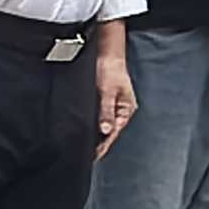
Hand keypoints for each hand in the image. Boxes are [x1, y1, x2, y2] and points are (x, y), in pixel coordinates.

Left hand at [93, 36, 137, 156]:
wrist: (105, 52)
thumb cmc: (110, 69)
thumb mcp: (107, 91)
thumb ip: (106, 111)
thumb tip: (105, 130)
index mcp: (126, 110)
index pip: (114, 133)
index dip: (104, 145)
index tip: (94, 156)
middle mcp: (120, 110)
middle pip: (109, 131)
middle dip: (99, 143)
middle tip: (85, 156)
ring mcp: (112, 106)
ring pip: (103, 125)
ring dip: (95, 134)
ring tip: (83, 147)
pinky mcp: (103, 101)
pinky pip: (98, 117)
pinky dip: (92, 124)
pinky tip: (84, 130)